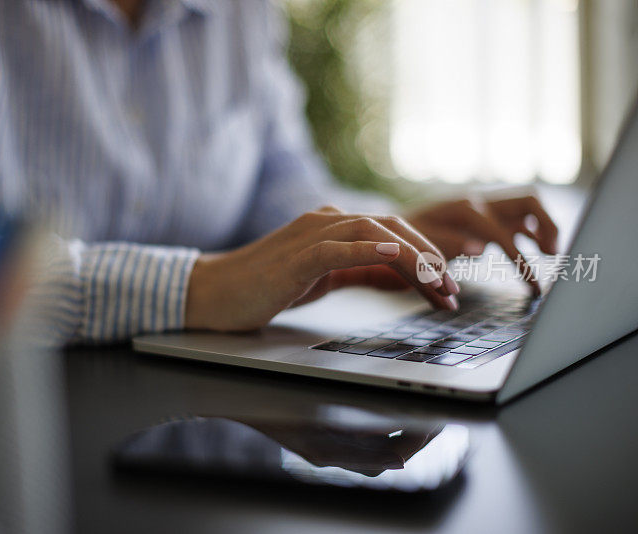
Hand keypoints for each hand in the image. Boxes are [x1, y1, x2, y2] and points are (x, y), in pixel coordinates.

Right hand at [185, 206, 459, 331]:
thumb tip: (398, 275)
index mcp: (332, 227)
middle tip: (452, 292)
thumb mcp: (322, 278)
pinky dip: (370, 249)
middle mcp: (325, 221)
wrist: (213, 294)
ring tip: (437, 282)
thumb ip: (357, 269)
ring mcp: (309, 235)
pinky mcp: (294, 257)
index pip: (392, 233)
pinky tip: (395, 255)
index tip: (448, 290)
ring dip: (412, 257)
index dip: (427, 257)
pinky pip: (338, 247)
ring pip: (373, 231)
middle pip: (392, 226)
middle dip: (429, 258)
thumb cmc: (262, 287)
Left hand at [407, 194, 558, 294]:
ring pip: (527, 206)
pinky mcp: (483, 217)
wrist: (389, 230)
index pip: (502, 234)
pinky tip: (536, 252)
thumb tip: (481, 249)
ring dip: (543, 226)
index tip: (534, 288)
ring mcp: (483, 207)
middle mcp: (478, 202)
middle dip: (547, 224)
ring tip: (550, 252)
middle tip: (552, 253)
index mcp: (463, 210)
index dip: (520, 262)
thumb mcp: (418, 246)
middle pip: (528, 200)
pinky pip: (516, 219)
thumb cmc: (402, 241)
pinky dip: (530, 233)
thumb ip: (448, 245)